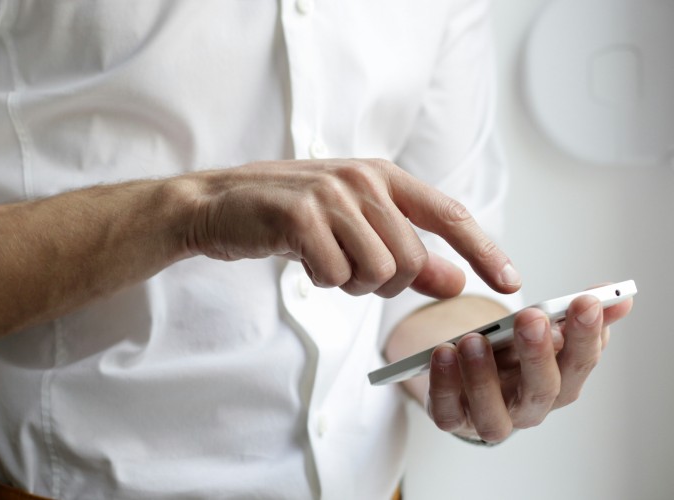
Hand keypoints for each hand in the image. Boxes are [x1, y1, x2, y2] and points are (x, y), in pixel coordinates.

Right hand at [185, 159, 520, 298]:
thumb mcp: (354, 228)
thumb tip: (455, 281)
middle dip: (384, 282)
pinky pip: (335, 275)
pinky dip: (321, 281)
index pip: (449, 215)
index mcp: (383, 176)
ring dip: (350, 282)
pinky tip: (301, 258)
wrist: (220, 204)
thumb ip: (407, 253)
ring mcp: (331, 195)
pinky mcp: (300, 216)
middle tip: (349, 269)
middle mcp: (363, 179)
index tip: (510, 282)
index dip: (484, 250)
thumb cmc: (290, 216)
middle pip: (410, 260)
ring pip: (377, 271)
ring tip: (323, 259)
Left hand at [424, 290, 632, 442]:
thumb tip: (618, 297)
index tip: (585, 301)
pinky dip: (444, 385)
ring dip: (483, 376)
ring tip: (474, 339)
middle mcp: (530, 408)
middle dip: (538, 353)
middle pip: (542, 390)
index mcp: (560, 383)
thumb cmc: (512, 355)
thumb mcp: (541, 331)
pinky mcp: (453, 419)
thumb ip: (574, 315)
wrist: (469, 378)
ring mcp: (491, 418)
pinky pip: (447, 412)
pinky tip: (442, 353)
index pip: (581, 363)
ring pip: (493, 412)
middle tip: (531, 318)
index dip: (586, 335)